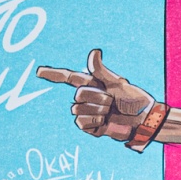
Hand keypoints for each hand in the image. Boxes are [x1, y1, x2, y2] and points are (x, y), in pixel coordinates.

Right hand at [36, 50, 155, 139]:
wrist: (142, 121)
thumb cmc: (133, 100)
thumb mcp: (117, 83)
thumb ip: (101, 71)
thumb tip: (94, 52)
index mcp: (92, 84)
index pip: (68, 77)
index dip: (53, 74)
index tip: (38, 72)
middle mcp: (87, 98)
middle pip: (78, 95)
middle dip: (97, 98)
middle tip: (111, 101)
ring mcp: (87, 112)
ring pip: (78, 110)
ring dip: (97, 110)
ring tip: (109, 112)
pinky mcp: (90, 127)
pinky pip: (82, 123)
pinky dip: (95, 122)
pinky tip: (105, 123)